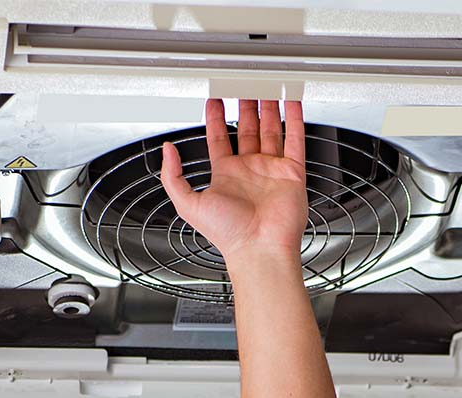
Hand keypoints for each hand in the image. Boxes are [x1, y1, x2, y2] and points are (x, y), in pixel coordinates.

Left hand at [159, 99, 307, 266]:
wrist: (259, 248)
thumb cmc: (228, 233)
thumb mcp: (187, 203)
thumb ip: (172, 176)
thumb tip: (167, 150)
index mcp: (225, 176)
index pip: (220, 139)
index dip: (216, 118)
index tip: (214, 99)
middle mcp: (249, 171)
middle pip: (247, 130)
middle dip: (245, 106)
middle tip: (243, 85)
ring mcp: (271, 170)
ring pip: (271, 130)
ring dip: (268, 108)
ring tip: (266, 86)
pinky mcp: (292, 173)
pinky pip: (294, 139)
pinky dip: (294, 119)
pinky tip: (291, 102)